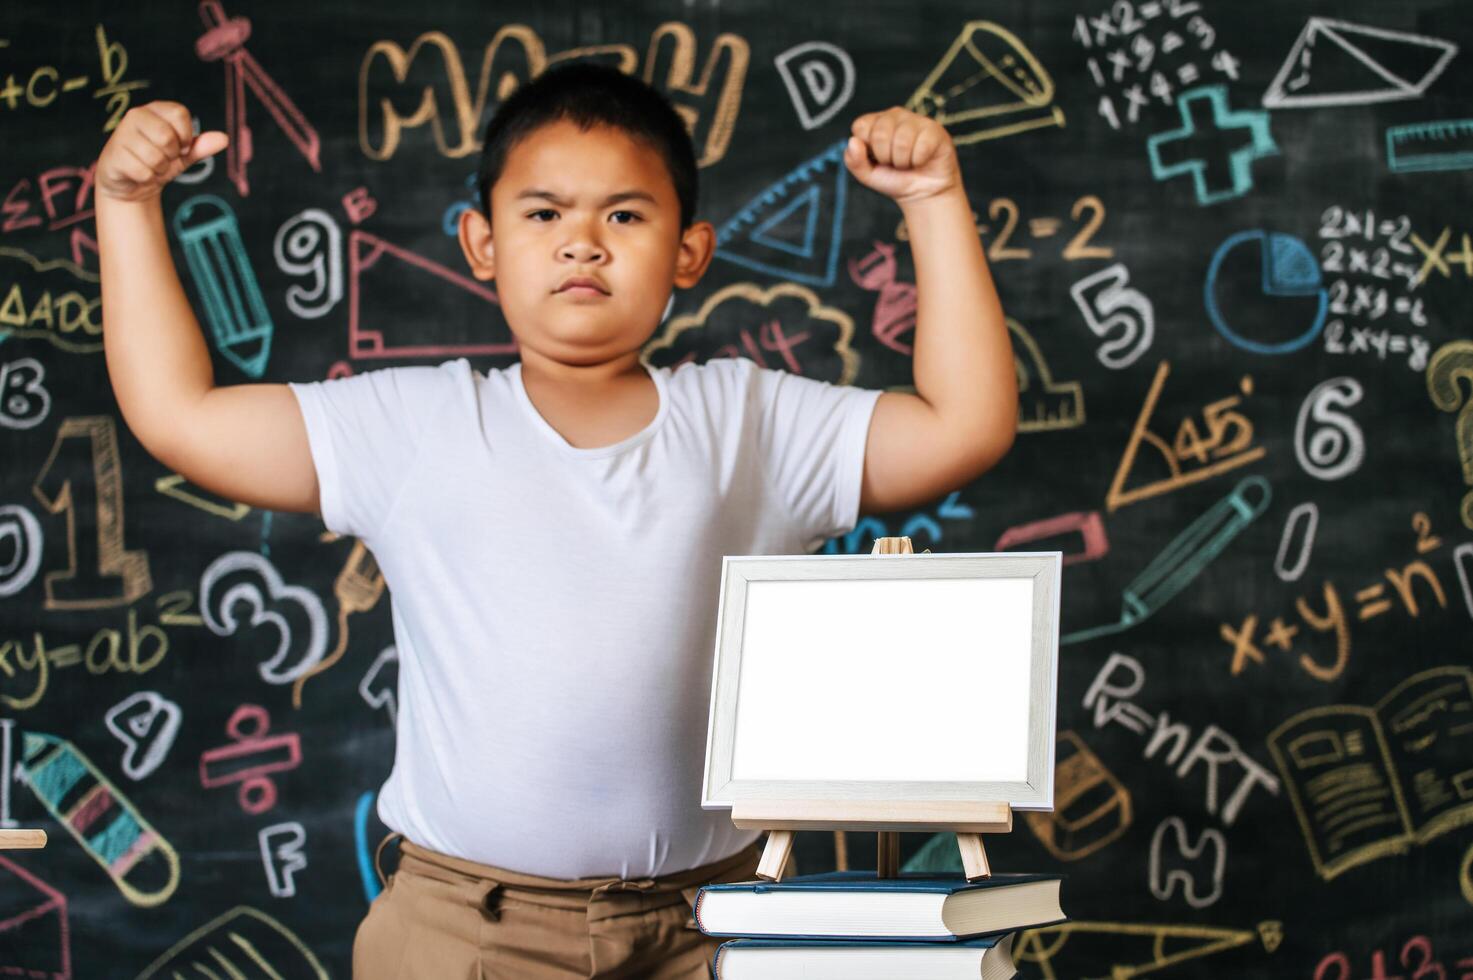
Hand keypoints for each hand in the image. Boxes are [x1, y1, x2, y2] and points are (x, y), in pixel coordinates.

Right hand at [96, 101, 228, 202]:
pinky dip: (147, 178)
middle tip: (163, 158)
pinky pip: (143, 171)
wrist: (132, 184)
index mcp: (156, 109)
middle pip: (167, 136)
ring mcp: (121, 133)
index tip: (180, 146)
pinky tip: (138, 174)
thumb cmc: (159, 162)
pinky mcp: (114, 154)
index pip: (179, 113)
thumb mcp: (184, 155)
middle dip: (171, 155)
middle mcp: (136, 115)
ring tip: (150, 166)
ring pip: (155, 157)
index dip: (185, 136)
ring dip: (159, 169)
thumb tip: (224, 138)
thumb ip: (202, 146)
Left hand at [843, 107, 959, 204]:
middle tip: (894, 163)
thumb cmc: (895, 179)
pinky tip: (922, 160)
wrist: (922, 193)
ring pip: (901, 141)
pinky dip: (918, 160)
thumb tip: (853, 141)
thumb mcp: (867, 175)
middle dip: (885, 158)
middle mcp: (895, 115)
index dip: (867, 148)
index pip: (861, 126)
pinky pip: (920, 146)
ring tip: (908, 162)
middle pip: (880, 134)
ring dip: (903, 161)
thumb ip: (853, 160)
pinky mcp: (934, 129)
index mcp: (875, 122)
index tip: (876, 158)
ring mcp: (916, 120)